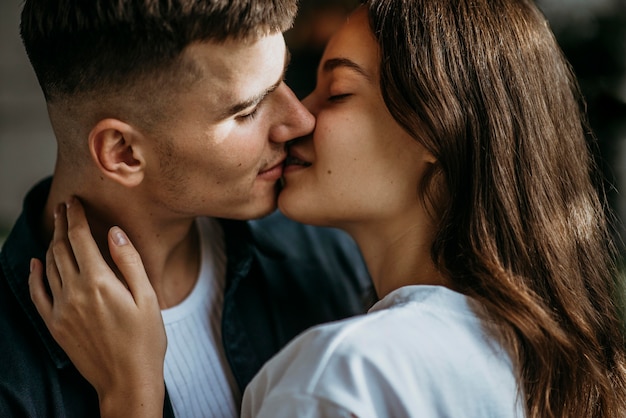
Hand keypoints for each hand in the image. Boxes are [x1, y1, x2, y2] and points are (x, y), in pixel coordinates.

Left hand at [29, 197, 164, 417]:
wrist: (127, 380)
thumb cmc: (146, 339)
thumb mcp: (148, 297)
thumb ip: (129, 262)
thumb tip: (114, 232)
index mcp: (99, 282)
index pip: (80, 238)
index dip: (76, 217)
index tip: (74, 201)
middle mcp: (75, 293)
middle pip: (61, 248)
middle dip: (62, 224)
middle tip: (64, 207)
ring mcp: (61, 310)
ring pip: (49, 267)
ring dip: (52, 244)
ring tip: (57, 229)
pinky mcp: (55, 325)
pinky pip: (37, 294)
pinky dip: (34, 275)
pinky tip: (36, 263)